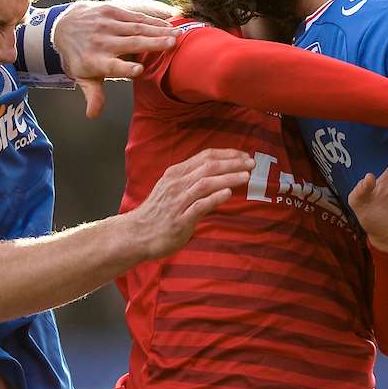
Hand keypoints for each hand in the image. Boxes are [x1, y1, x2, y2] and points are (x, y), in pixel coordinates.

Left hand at [52, 0, 179, 117]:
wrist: (63, 26)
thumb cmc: (79, 57)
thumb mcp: (83, 77)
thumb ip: (93, 95)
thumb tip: (93, 115)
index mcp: (95, 61)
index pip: (111, 66)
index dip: (125, 68)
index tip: (139, 70)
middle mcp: (101, 42)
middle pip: (130, 43)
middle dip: (152, 43)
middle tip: (172, 44)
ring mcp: (106, 25)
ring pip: (136, 28)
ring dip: (157, 30)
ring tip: (176, 34)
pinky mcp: (111, 11)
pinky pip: (134, 16)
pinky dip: (151, 20)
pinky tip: (167, 24)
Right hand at [125, 149, 253, 258]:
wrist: (136, 234)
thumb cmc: (157, 213)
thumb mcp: (171, 189)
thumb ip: (191, 180)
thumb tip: (216, 175)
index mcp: (176, 173)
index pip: (204, 156)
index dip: (226, 154)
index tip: (243, 155)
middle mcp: (177, 183)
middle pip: (208, 167)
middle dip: (232, 163)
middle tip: (251, 163)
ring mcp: (178, 201)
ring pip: (206, 183)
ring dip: (228, 177)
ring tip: (246, 176)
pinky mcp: (180, 220)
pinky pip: (200, 205)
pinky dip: (215, 197)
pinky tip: (228, 193)